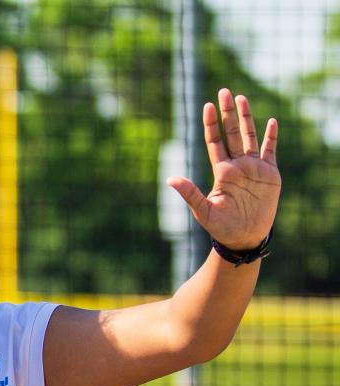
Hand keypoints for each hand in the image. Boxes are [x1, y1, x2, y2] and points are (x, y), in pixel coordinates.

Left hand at [167, 89, 279, 250]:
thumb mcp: (203, 210)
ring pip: (249, 137)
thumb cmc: (221, 227)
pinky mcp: (270, 174)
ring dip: (246, 118)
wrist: (243, 238)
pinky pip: (270, 151)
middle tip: (223, 91)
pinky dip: (271, 136)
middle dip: (227, 113)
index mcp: (221, 171)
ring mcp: (253, 168)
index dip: (210, 124)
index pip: (214, 142)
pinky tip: (271, 122)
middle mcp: (236, 166)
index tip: (206, 106)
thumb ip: (190, 193)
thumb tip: (170, 179)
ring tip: (241, 98)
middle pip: (231, 133)